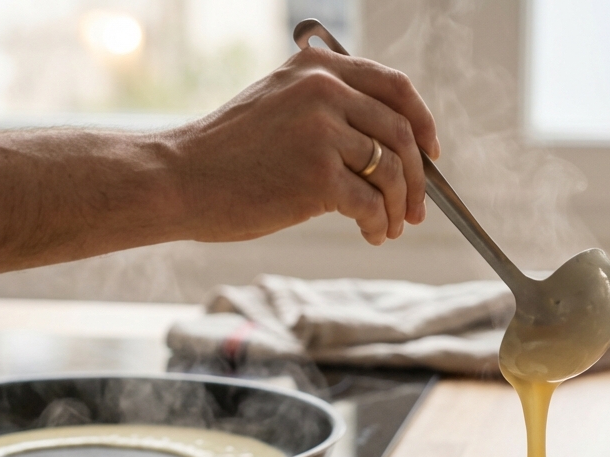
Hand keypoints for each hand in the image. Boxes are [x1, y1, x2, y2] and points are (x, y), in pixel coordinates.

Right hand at [164, 46, 440, 245]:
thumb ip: (326, 107)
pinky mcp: (318, 177)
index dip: (424, 122)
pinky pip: (370, 203)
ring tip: (390, 227)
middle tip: (416, 208)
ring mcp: (322, 132)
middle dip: (416, 176)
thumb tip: (388, 144)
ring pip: (390, 170)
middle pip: (401, 132)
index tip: (431, 152)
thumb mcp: (277, 105)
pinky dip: (378, 223)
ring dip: (398, 205)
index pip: (395, 87)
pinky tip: (371, 235)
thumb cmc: (225, 153)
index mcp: (317, 68)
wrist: (178, 179)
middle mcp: (324, 90)